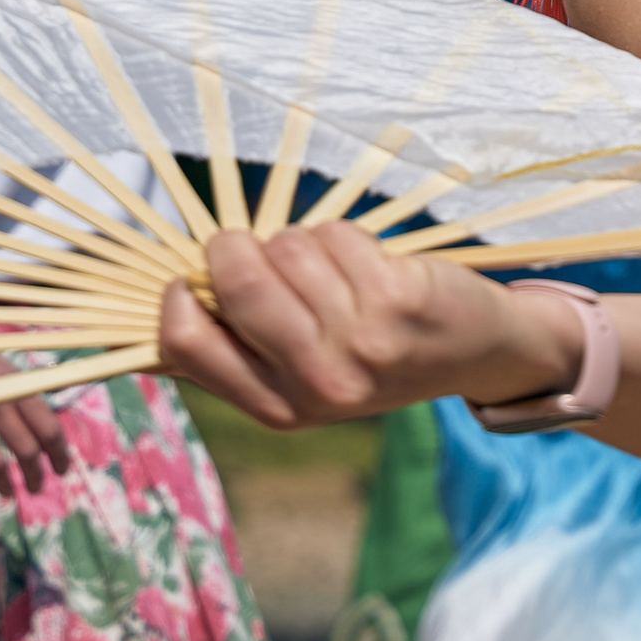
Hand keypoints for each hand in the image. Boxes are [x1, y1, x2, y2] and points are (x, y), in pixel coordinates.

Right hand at [0, 343, 72, 501]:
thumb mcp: (4, 369)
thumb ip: (26, 392)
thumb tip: (53, 415)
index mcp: (17, 387)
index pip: (48, 427)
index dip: (59, 452)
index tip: (61, 468)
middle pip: (27, 449)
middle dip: (35, 474)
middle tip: (36, 486)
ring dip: (7, 484)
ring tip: (11, 493)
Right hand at [158, 224, 582, 429]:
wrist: (474, 353)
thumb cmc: (370, 350)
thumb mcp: (301, 375)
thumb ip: (238, 347)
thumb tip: (166, 293)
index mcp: (276, 407)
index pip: (183, 342)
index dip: (179, 294)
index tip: (196, 277)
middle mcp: (316, 384)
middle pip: (235, 280)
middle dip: (237, 245)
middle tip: (262, 250)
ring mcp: (360, 343)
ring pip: (286, 246)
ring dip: (301, 241)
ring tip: (332, 270)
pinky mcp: (398, 299)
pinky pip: (334, 233)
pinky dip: (343, 233)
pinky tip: (369, 264)